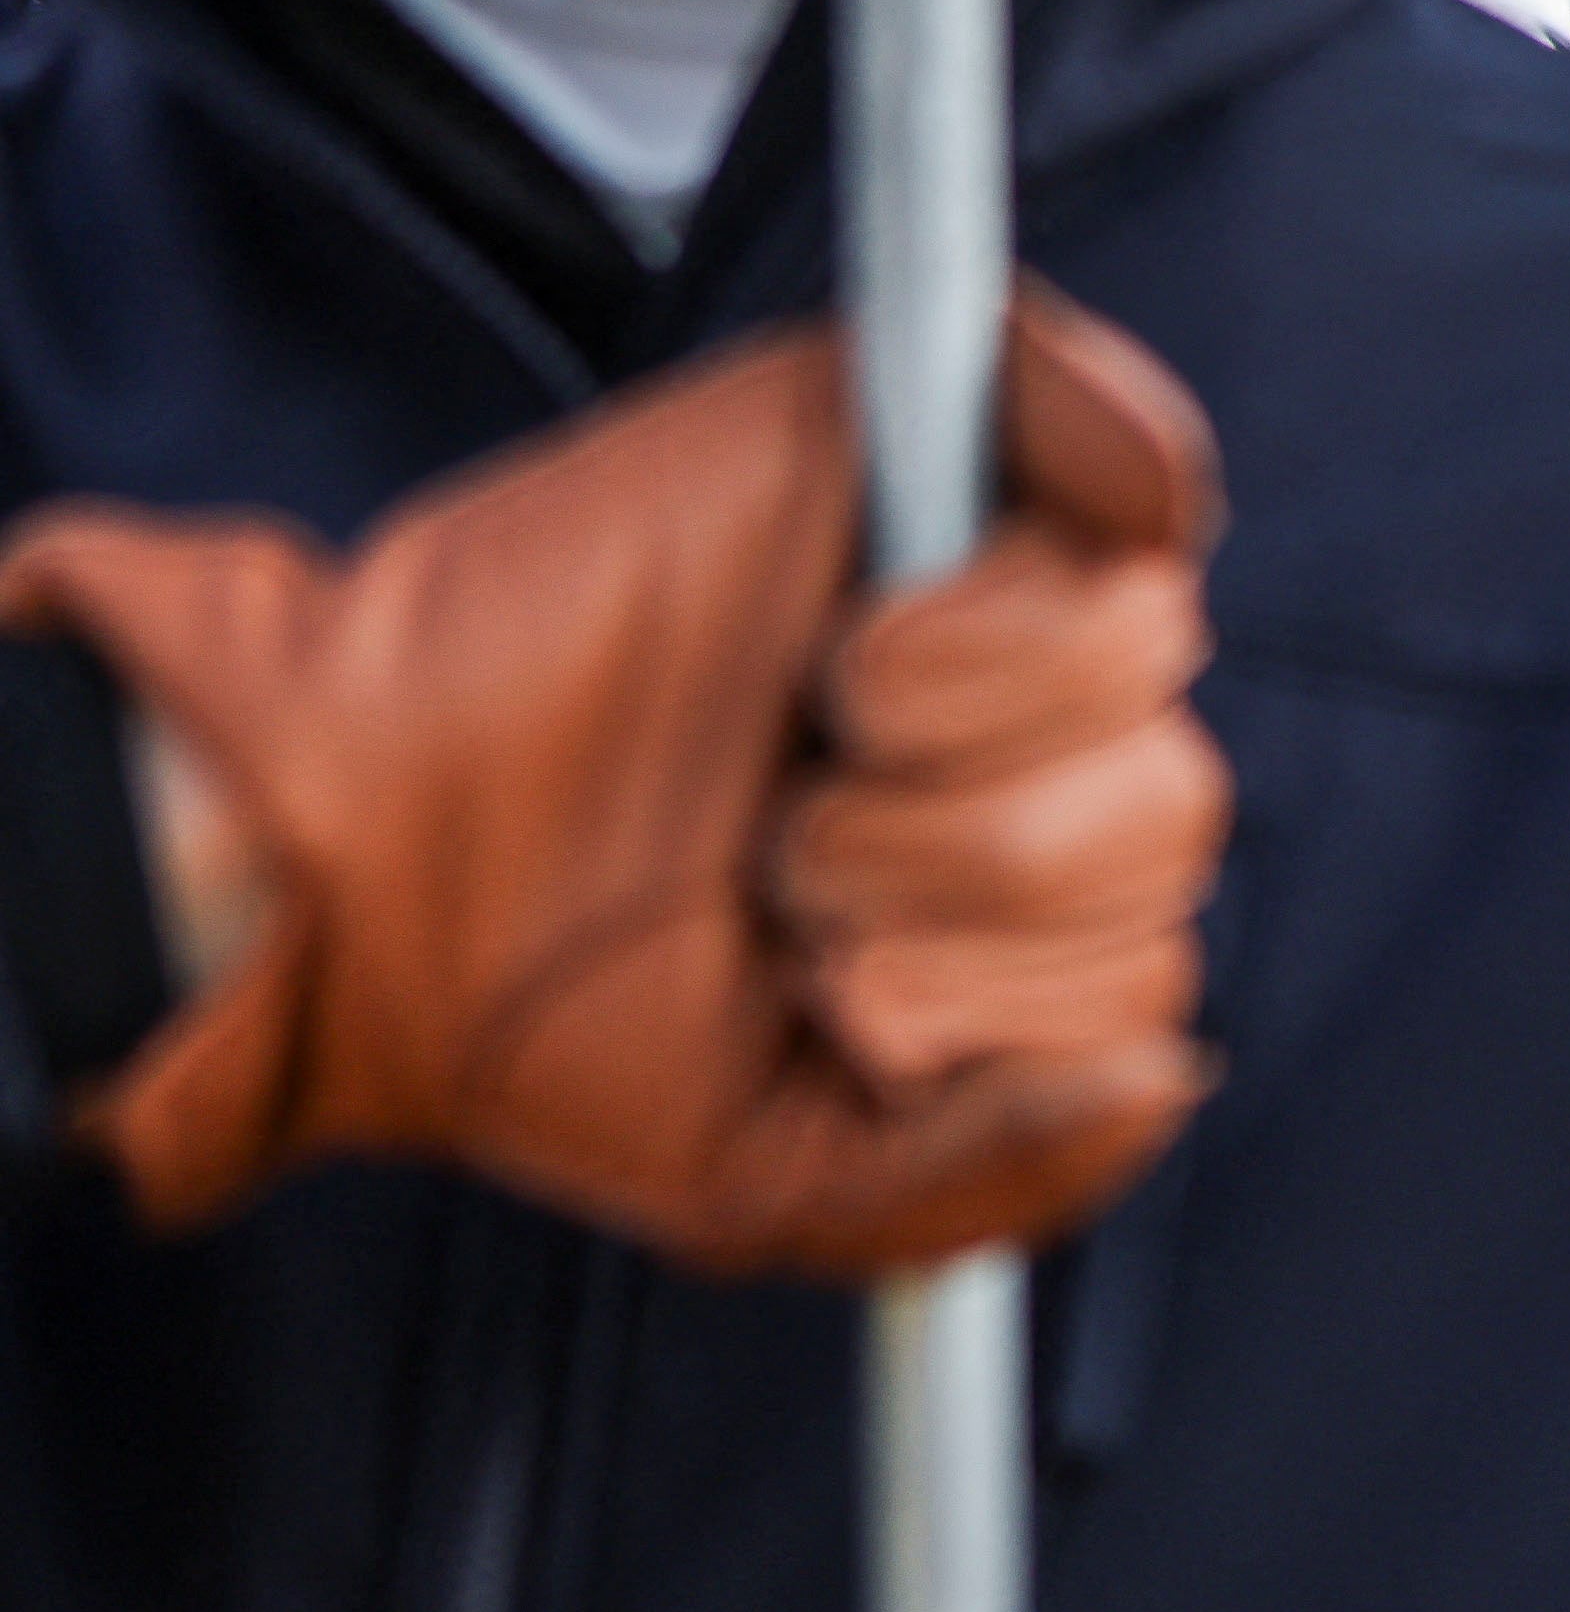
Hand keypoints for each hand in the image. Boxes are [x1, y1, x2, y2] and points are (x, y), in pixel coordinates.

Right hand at [0, 284, 1230, 1274]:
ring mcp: (991, 573)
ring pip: (1143, 662)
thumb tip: (1176, 1077)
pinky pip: (1134, 460)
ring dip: (948, 749)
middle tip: (782, 860)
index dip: (1001, 998)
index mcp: (1018, 895)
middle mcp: (1033, 733)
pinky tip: (880, 639)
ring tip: (790, 757)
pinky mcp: (928, 437)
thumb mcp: (777, 1174)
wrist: (350, 871)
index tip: (823, 988)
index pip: (1155, 954)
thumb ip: (997, 1165)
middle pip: (1171, 802)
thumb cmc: (552, 999)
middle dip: (963, 872)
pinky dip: (1038, 549)